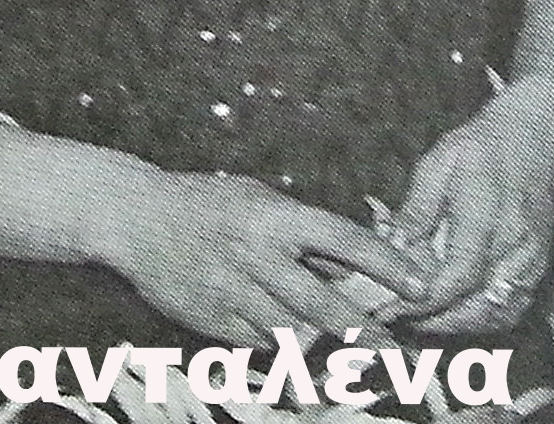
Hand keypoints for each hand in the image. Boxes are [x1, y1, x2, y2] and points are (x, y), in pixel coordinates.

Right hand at [91, 169, 429, 346]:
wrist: (135, 218)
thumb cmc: (209, 203)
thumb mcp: (259, 200)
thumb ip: (303, 232)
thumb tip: (356, 265)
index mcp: (274, 215)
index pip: (344, 241)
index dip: (386, 266)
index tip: (418, 285)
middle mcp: (256, 254)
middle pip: (323, 302)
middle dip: (365, 329)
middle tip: (398, 347)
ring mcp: (232, 291)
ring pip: (293, 332)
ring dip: (325, 343)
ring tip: (354, 353)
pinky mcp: (211, 321)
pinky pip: (259, 343)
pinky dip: (279, 344)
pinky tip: (288, 340)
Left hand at [388, 93, 553, 333]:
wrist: (532, 141)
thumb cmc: (479, 150)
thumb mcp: (438, 164)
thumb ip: (416, 210)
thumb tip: (392, 249)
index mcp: (487, 213)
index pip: (459, 275)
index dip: (425, 298)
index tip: (392, 304)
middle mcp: (515, 244)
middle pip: (478, 305)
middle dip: (436, 319)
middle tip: (400, 315)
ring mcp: (531, 261)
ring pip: (496, 315)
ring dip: (458, 324)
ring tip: (422, 316)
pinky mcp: (538, 270)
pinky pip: (510, 310)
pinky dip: (481, 319)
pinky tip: (454, 310)